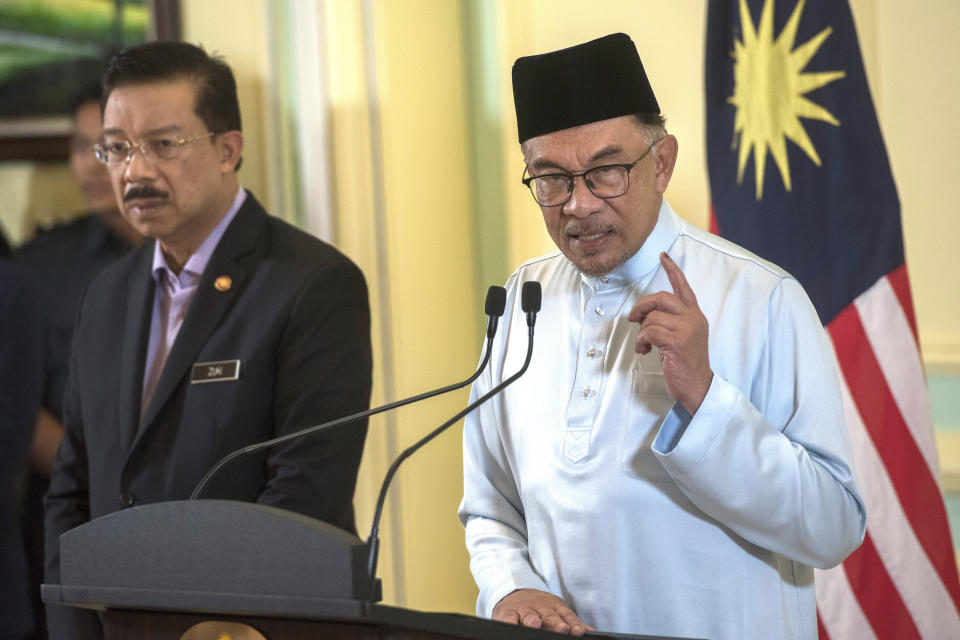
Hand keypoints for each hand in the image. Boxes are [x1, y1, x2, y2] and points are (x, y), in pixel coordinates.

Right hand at [492, 588, 592, 634]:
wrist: (515, 592)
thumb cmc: (539, 607)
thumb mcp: (556, 610)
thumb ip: (571, 621)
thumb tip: (591, 631)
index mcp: (555, 607)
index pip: (567, 616)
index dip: (574, 624)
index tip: (578, 631)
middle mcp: (541, 608)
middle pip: (550, 616)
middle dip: (556, 623)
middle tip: (562, 629)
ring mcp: (524, 610)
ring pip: (530, 616)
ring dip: (533, 621)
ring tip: (536, 624)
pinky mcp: (508, 612)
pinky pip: (509, 618)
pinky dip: (511, 622)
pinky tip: (513, 625)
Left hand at [629, 252, 712, 413]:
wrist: (699, 387)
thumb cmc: (686, 364)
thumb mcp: (683, 337)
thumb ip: (672, 321)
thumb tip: (645, 314)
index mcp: (695, 315)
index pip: (684, 287)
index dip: (673, 270)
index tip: (663, 256)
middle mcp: (693, 318)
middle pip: (661, 298)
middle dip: (642, 306)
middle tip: (633, 318)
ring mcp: (686, 329)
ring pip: (652, 317)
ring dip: (641, 332)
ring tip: (644, 345)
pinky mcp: (677, 341)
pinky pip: (649, 332)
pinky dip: (641, 341)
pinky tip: (645, 351)